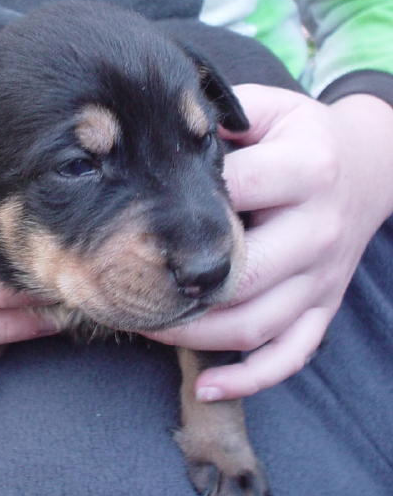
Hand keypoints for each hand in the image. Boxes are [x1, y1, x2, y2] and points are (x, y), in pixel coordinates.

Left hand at [146, 86, 392, 400]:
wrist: (368, 166)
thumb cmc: (302, 136)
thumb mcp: (271, 108)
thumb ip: (220, 121)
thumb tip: (159, 142)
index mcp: (306, 169)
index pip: (236, 192)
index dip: (183, 205)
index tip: (138, 213)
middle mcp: (319, 228)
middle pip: (243, 273)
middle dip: (180, 288)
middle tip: (127, 287)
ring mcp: (324, 275)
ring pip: (258, 323)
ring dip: (196, 335)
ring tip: (148, 326)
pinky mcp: (326, 305)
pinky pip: (292, 354)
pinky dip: (250, 378)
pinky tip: (205, 387)